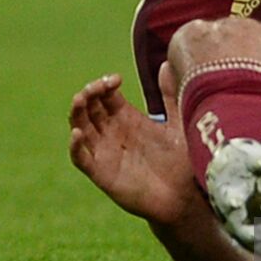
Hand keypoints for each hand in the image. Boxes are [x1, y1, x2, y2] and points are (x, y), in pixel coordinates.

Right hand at [68, 73, 195, 226]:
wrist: (184, 197)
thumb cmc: (181, 162)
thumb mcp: (177, 122)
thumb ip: (170, 95)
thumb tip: (164, 63)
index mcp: (127, 119)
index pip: (105, 95)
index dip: (104, 84)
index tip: (115, 79)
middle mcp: (112, 133)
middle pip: (89, 107)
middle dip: (90, 93)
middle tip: (99, 86)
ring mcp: (104, 152)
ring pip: (80, 127)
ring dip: (77, 113)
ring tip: (80, 99)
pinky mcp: (102, 173)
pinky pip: (81, 158)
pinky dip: (75, 146)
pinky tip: (77, 133)